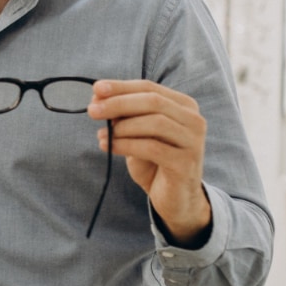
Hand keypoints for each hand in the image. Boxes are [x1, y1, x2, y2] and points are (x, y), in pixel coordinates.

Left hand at [88, 79, 212, 246]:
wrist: (175, 198)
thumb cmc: (153, 160)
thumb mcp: (137, 132)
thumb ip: (123, 113)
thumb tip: (98, 95)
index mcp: (183, 106)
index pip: (149, 87)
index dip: (121, 87)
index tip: (96, 89)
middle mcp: (194, 120)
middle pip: (153, 101)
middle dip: (118, 103)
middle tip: (92, 110)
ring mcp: (193, 142)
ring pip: (154, 123)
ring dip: (122, 127)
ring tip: (102, 135)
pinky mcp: (185, 163)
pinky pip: (152, 147)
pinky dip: (125, 145)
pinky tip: (108, 146)